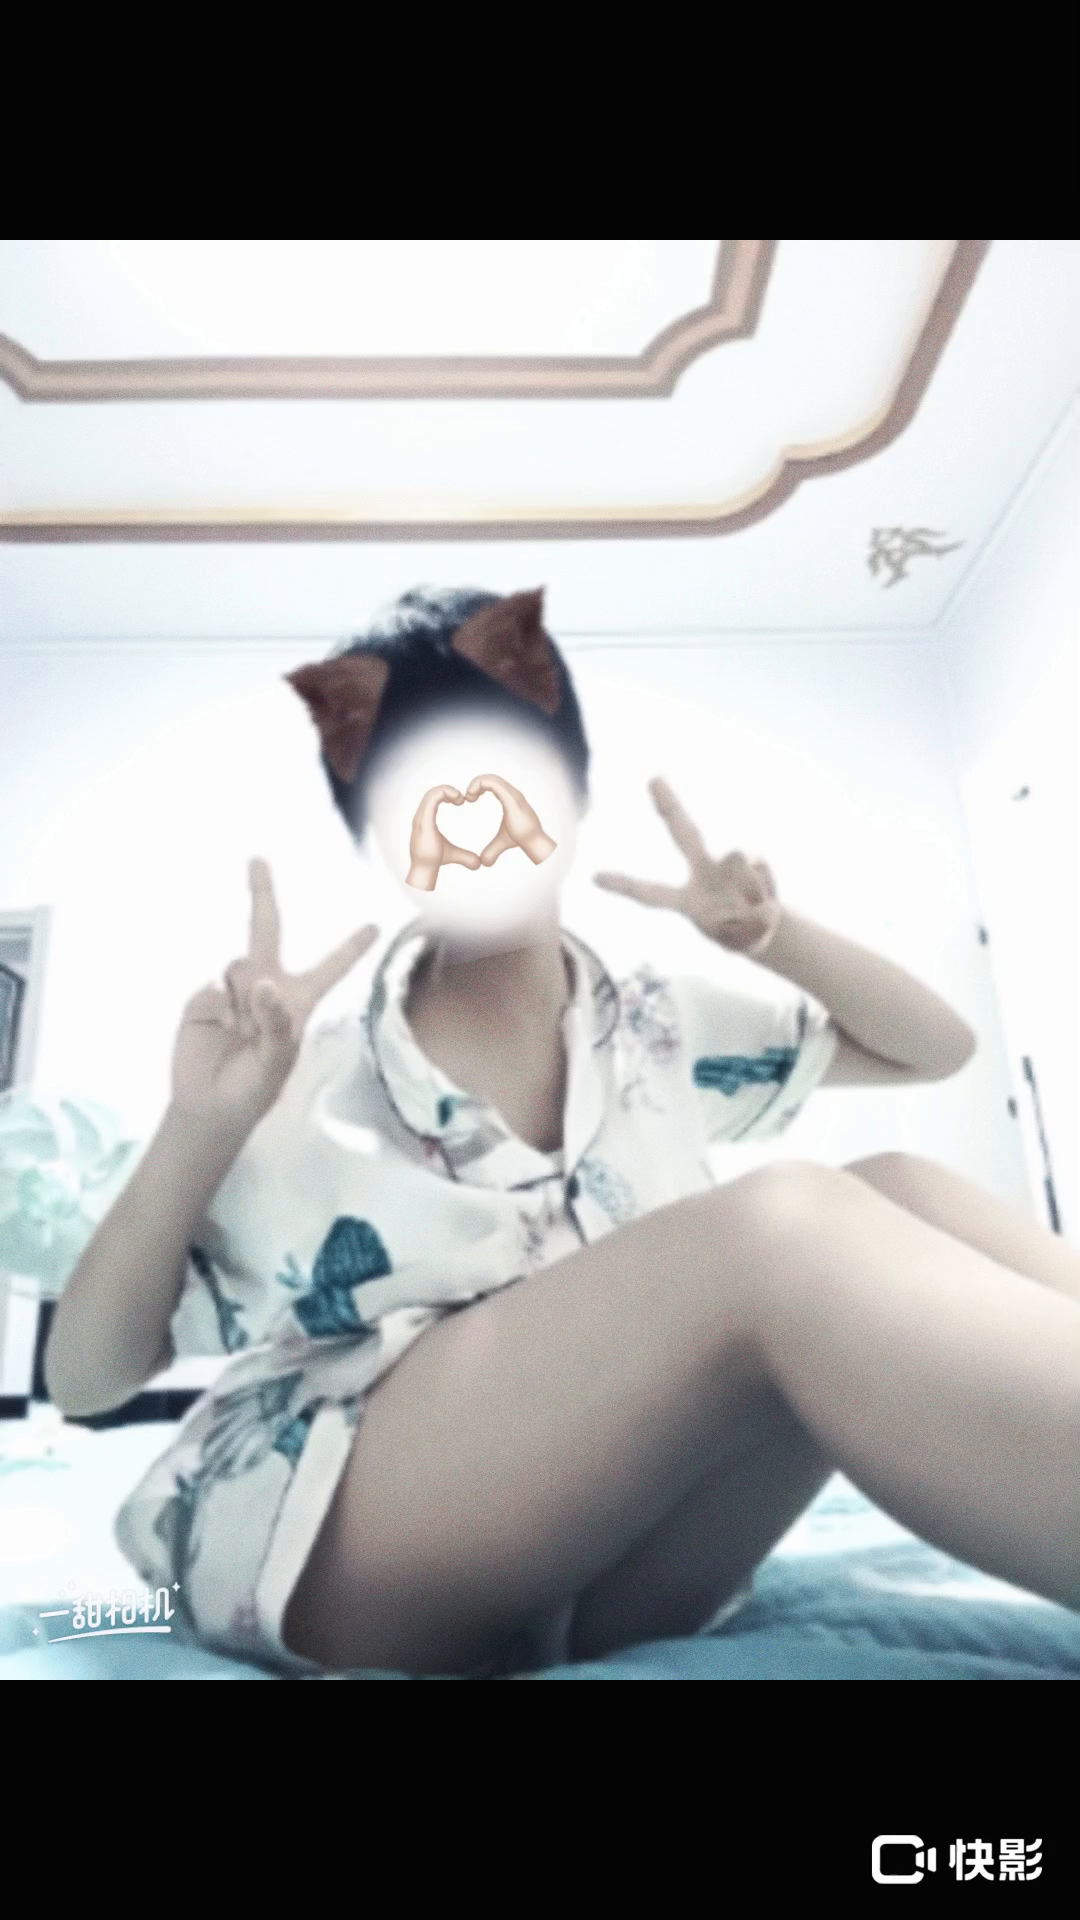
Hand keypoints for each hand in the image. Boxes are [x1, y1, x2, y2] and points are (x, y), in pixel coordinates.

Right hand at [171, 859, 378, 1132]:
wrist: (208, 1107)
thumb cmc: (254, 1089)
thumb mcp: (276, 1065)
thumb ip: (277, 1024)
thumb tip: (262, 982)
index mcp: (297, 1003)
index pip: (330, 970)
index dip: (351, 948)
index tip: (375, 925)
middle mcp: (266, 987)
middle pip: (266, 931)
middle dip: (261, 895)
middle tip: (257, 860)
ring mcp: (233, 990)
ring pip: (240, 966)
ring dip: (243, 996)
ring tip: (241, 1034)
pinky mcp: (204, 1000)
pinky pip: (213, 988)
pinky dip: (219, 1007)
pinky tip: (221, 1030)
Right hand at [406, 785, 482, 890]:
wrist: (424, 870)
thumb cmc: (434, 861)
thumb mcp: (454, 855)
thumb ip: (466, 856)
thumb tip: (478, 864)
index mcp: (426, 818)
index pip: (433, 797)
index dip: (446, 794)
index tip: (461, 801)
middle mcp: (421, 815)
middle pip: (432, 792)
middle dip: (447, 790)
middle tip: (462, 798)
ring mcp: (421, 817)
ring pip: (431, 793)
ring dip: (447, 791)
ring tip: (461, 798)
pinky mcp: (424, 820)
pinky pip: (432, 798)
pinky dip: (445, 794)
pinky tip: (458, 801)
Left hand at [464, 773, 556, 867]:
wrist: (534, 842)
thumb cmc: (523, 839)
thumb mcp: (502, 842)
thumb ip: (492, 850)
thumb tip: (484, 862)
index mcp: (509, 798)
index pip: (492, 782)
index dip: (479, 787)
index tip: (469, 800)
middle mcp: (511, 792)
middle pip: (491, 777)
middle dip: (476, 784)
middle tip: (467, 798)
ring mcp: (512, 794)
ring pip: (491, 777)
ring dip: (476, 783)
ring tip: (468, 797)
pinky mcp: (510, 798)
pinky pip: (492, 783)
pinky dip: (479, 785)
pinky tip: (471, 798)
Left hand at [594, 778, 782, 956]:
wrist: (765, 927)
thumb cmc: (739, 935)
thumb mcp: (738, 942)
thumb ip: (742, 928)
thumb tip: (759, 903)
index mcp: (686, 901)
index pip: (651, 894)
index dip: (626, 885)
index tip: (594, 877)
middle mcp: (703, 874)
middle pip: (685, 834)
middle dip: (671, 806)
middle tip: (652, 778)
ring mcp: (729, 865)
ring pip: (738, 857)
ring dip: (752, 887)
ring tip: (758, 910)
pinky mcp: (754, 859)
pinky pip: (761, 866)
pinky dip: (767, 888)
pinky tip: (768, 900)